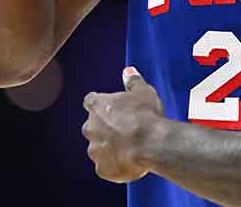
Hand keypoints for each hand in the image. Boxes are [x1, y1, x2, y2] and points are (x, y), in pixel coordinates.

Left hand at [82, 66, 164, 182]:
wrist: (149, 144)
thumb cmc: (145, 115)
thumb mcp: (143, 92)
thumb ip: (133, 81)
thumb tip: (128, 71)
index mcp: (97, 106)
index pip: (90, 101)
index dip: (100, 104)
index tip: (110, 107)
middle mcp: (90, 128)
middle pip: (93, 126)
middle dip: (105, 128)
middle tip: (125, 128)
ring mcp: (95, 150)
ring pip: (99, 148)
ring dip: (109, 147)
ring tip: (130, 146)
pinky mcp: (102, 169)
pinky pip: (106, 167)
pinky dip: (115, 164)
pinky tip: (129, 160)